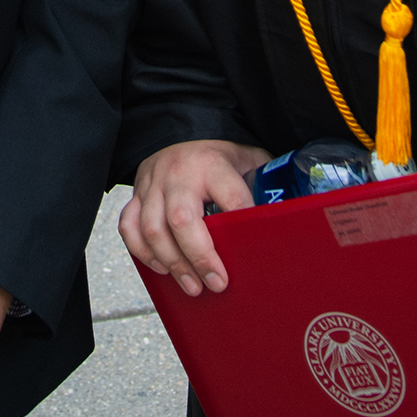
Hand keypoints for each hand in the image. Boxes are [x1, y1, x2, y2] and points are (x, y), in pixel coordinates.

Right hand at [119, 139, 269, 296]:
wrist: (181, 130)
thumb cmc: (219, 155)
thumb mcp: (247, 160)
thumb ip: (263, 184)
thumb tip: (287, 223)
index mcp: (212, 164)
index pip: (230, 196)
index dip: (241, 222)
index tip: (250, 252)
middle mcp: (178, 174)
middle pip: (181, 221)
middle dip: (199, 258)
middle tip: (216, 284)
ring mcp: (153, 184)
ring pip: (152, 230)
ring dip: (172, 264)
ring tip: (192, 286)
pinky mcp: (137, 194)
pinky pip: (129, 227)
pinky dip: (142, 252)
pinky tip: (161, 267)